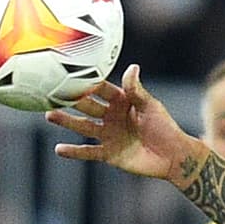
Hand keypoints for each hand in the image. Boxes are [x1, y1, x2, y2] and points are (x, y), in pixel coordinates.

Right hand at [49, 64, 207, 186]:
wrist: (174, 156)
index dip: (86, 82)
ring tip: (49, 115)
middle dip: (70, 100)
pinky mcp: (109, 154)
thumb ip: (137, 90)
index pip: (100, 89)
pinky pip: (89, 152)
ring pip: (83, 126)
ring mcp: (108, 135)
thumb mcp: (150, 106)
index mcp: (121, 101)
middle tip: (51, 92)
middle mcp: (111, 116)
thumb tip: (133, 67)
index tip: (68, 72)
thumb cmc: (166, 128)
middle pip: (87, 106)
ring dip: (67, 122)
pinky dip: (74, 152)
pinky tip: (59, 149)